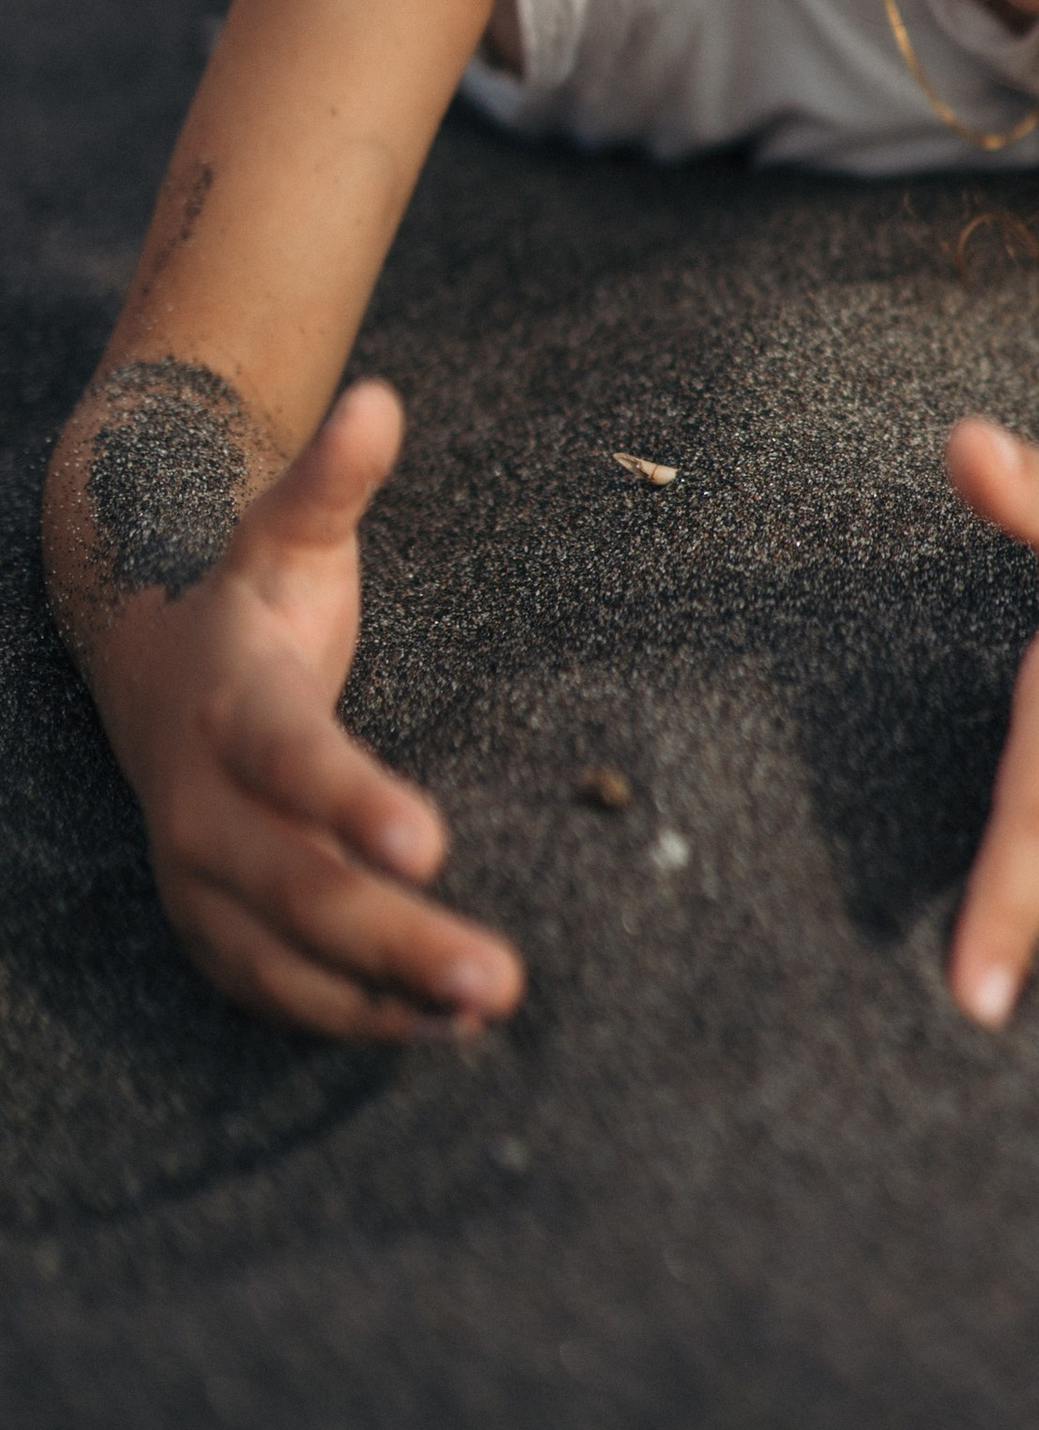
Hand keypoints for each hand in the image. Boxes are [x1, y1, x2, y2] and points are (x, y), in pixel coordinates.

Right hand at [100, 383, 523, 1043]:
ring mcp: (199, 878)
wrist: (148, 664)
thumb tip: (379, 397)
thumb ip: (334, 479)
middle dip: (396, 936)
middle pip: (296, 886)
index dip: (353, 801)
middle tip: (498, 975)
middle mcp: (203, 806)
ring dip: (384, 995)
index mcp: (232, 706)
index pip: (292, 762)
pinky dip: (351, 1017)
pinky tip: (440, 1032)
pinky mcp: (212, 928)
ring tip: (486, 1009)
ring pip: (286, 958)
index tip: (431, 841)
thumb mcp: (286, 533)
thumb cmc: (251, 599)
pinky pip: (276, 990)